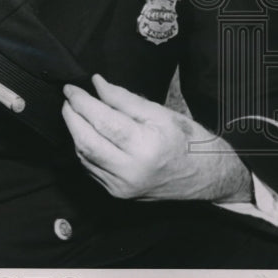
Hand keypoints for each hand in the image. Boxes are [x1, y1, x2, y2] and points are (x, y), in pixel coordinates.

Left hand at [62, 74, 251, 203]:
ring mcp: (123, 187)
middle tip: (68, 98)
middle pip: (86, 142)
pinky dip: (84, 148)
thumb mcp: (161, 113)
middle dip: (71, 117)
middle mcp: (131, 172)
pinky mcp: (118, 193)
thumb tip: (96, 84)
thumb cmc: (190, 142)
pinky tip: (86, 132)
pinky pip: (91, 168)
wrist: (209, 178)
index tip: (71, 88)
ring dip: (75, 132)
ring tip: (75, 111)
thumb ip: (124, 99)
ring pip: (84, 156)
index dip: (82, 103)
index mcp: (146, 149)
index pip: (103, 122)